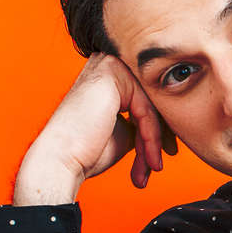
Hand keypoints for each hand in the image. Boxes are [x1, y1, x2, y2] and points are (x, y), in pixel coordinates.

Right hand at [12, 53, 177, 205]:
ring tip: (151, 167)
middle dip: (159, 136)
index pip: (147, 100)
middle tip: (158, 163)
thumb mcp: (125, 132)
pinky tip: (149, 159)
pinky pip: (145, 108)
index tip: (164, 154)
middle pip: (151, 100)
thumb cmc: (88, 151)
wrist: (62, 160)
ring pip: (150, 106)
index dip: (159, 129)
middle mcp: (108, 65)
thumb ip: (143, 120)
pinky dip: (150, 137)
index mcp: (110, 77)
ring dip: (153, 142)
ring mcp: (109, 65)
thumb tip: (169, 124)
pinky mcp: (112, 73)